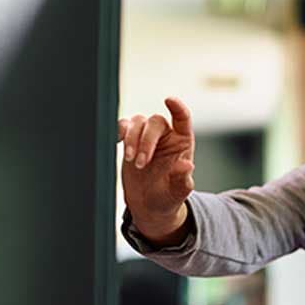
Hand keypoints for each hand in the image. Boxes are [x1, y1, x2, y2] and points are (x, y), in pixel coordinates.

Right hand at [119, 97, 195, 238]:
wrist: (149, 204)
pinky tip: (117, 142)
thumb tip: (188, 166)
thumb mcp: (178, 191)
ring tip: (132, 161)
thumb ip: (183, 179)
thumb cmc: (168, 196)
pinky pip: (123, 126)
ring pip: (137, 122)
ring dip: (132, 139)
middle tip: (140, 163)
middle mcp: (166, 136)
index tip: (169, 100)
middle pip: (155, 122)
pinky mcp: (130, 140)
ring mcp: (147, 136)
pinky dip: (118, 131)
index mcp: (182, 143)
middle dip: (146, 140)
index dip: (178, 108)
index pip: (183, 119)